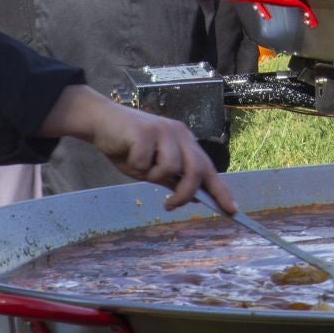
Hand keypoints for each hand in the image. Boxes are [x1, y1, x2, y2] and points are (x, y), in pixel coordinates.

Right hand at [40, 85, 234, 211]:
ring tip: (137, 166)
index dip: (221, 190)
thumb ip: (171, 178)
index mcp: (185, 141)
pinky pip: (145, 163)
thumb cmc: (127, 146)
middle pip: (196, 169)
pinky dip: (135, 165)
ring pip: (170, 168)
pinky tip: (126, 153)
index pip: (208, 168)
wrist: (100, 121)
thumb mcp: (152, 167)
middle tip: (170, 205)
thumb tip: (193, 197)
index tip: (232, 210)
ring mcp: (163, 131)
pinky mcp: (145, 132)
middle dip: (185, 193)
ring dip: (151, 175)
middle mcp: (179, 134)